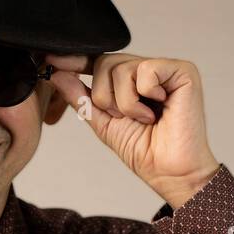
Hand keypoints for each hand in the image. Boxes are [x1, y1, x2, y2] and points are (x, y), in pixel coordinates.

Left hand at [44, 52, 220, 208]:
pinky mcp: (182, 71)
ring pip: (121, 68)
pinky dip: (143, 97)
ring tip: (143, 118)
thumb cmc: (143, 151)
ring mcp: (166, 68)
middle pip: (105, 63)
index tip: (51, 61)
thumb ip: (81, 98)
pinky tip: (158, 110)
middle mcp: (148, 70)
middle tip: (125, 118)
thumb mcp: (102, 122)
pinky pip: (145, 70)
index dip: (77, 61)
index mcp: (131, 81)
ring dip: (124, 103)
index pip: (99, 62)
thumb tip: (57, 74)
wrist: (169, 172)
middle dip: (104, 97)